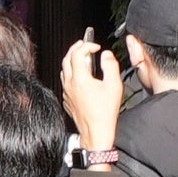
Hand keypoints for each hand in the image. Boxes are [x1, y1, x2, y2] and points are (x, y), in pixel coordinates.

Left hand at [59, 35, 129, 151]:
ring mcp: (66, 92)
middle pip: (66, 59)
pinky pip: (65, 82)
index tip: (95, 46)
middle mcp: (69, 84)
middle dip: (75, 49)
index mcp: (79, 79)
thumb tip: (106, 55)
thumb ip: (110, 66)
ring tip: (81, 57)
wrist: (95, 132)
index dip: (86, 45)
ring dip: (71, 60)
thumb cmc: (104, 112)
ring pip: (64, 70)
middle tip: (83, 44)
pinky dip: (71, 73)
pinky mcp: (66, 100)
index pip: (77, 53)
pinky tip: (80, 76)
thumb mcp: (113, 85)